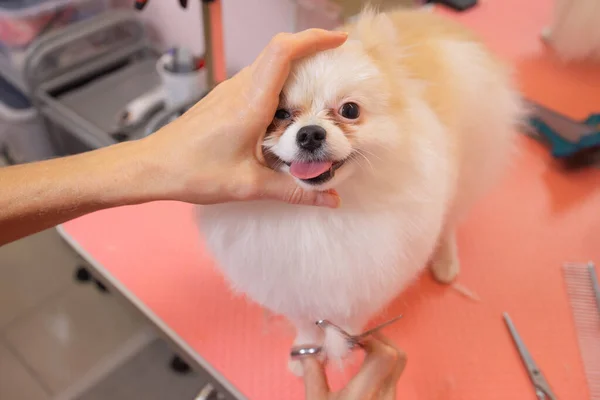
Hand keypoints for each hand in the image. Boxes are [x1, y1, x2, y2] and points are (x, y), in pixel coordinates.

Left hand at [142, 29, 346, 207]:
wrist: (153, 167)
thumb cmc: (194, 173)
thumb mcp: (249, 185)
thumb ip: (293, 190)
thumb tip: (330, 199)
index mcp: (250, 103)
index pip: (283, 52)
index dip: (313, 38)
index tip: (338, 41)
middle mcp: (239, 88)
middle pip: (279, 51)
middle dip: (311, 50)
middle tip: (337, 65)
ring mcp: (228, 90)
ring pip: (267, 65)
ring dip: (294, 68)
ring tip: (318, 90)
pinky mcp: (223, 98)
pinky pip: (256, 80)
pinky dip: (277, 83)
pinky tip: (286, 110)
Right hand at [301, 336, 406, 399]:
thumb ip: (313, 375)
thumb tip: (307, 352)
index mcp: (365, 394)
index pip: (385, 355)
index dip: (370, 337)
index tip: (348, 335)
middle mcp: (384, 397)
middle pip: (397, 357)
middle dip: (378, 340)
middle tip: (355, 338)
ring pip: (396, 368)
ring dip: (379, 353)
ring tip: (356, 351)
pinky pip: (390, 380)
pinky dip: (379, 367)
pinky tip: (360, 369)